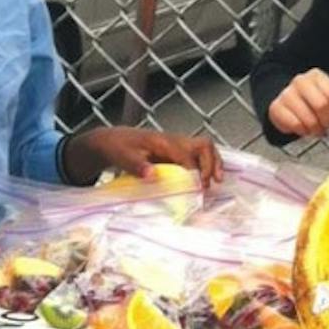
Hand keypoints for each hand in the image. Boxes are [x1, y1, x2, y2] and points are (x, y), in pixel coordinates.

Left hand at [65, 127, 222, 185]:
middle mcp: (174, 141)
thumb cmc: (118, 148)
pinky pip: (198, 156)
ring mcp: (177, 145)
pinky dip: (206, 165)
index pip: (186, 155)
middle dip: (211, 164)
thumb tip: (152, 175)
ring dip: (213, 163)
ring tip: (217, 181)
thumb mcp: (123, 158)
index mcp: (163, 142)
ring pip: (204, 149)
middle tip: (209, 184)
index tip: (197, 188)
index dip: (194, 171)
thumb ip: (137, 166)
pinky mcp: (176, 152)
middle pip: (203, 145)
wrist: (112, 140)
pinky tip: (207, 180)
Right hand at [268, 69, 328, 138]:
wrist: (286, 102)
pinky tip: (303, 129)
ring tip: (315, 130)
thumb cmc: (311, 102)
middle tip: (325, 126)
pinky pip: (295, 124)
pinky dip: (303, 131)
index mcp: (316, 76)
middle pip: (322, 105)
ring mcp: (287, 93)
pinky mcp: (276, 107)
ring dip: (315, 129)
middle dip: (327, 121)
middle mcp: (300, 81)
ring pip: (309, 118)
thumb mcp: (326, 97)